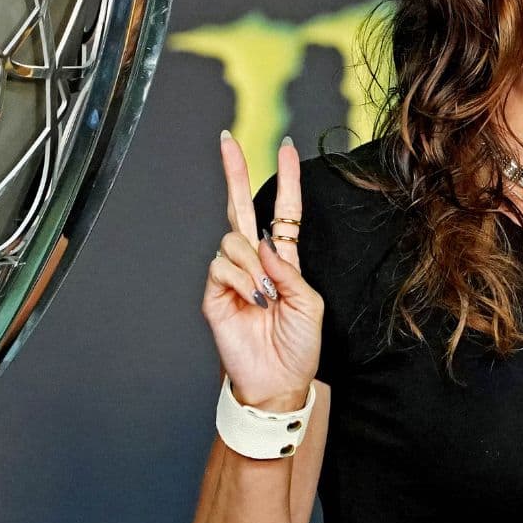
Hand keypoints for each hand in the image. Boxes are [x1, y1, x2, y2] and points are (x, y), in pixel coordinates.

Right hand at [202, 132, 323, 410]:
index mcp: (282, 261)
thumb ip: (288, 271)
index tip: (287, 148)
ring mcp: (231, 277)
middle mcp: (254, 262)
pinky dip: (239, 280)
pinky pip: (221, 267)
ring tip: (264, 297)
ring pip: (233, 240)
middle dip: (234, 172)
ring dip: (251, 265)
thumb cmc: (299, 347)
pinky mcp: (214, 294)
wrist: (277, 382)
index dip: (286, 180)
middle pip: (241, 207)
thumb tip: (262, 245)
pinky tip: (251, 300)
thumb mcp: (309, 304)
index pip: (284, 212)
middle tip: (226, 139)